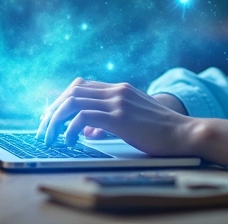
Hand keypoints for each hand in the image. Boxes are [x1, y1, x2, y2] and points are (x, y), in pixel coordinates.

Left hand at [34, 78, 195, 155]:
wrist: (185, 133)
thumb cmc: (161, 132)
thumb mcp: (133, 120)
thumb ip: (110, 120)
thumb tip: (89, 130)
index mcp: (119, 89)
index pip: (80, 86)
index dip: (61, 100)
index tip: (50, 116)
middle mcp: (116, 91)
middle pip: (72, 92)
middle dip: (51, 110)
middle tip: (42, 129)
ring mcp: (118, 103)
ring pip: (73, 103)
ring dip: (55, 120)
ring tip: (49, 137)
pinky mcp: (120, 118)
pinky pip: (84, 119)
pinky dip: (70, 129)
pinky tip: (69, 142)